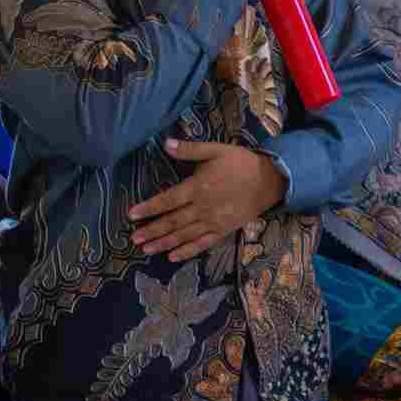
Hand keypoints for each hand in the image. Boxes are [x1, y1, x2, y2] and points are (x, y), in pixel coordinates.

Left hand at [127, 139, 286, 260]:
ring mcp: (213, 222)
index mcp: (198, 187)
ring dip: (164, 243)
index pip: (168, 200)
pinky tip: (173, 257)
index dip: (149, 208)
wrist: (269, 181)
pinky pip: (202, 244)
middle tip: (133, 239)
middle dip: (152, 231)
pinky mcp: (223, 231)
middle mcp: (203, 208)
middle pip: (172, 222)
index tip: (132, 214)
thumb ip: (190, 149)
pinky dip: (187, 251)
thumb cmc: (240, 163)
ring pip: (184, 235)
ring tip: (145, 249)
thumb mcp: (216, 150)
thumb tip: (165, 143)